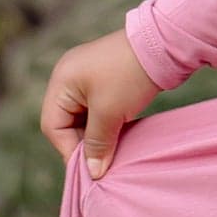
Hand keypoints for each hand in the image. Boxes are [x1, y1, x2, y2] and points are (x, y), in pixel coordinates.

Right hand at [40, 28, 158, 180]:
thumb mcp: (110, 112)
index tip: (88, 168)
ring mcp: (87, 76)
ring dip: (96, 135)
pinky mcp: (106, 79)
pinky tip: (119, 136)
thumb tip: (93, 173)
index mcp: (61, 81)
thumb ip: (97, 144)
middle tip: (101, 163)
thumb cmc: (130, 75)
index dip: (68, 149)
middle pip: (66, 122)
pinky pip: (97, 109)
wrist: (164, 44)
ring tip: (111, 153)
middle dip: (83, 143)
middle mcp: (69, 76)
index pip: (52, 125)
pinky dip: (106, 124)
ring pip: (84, 117)